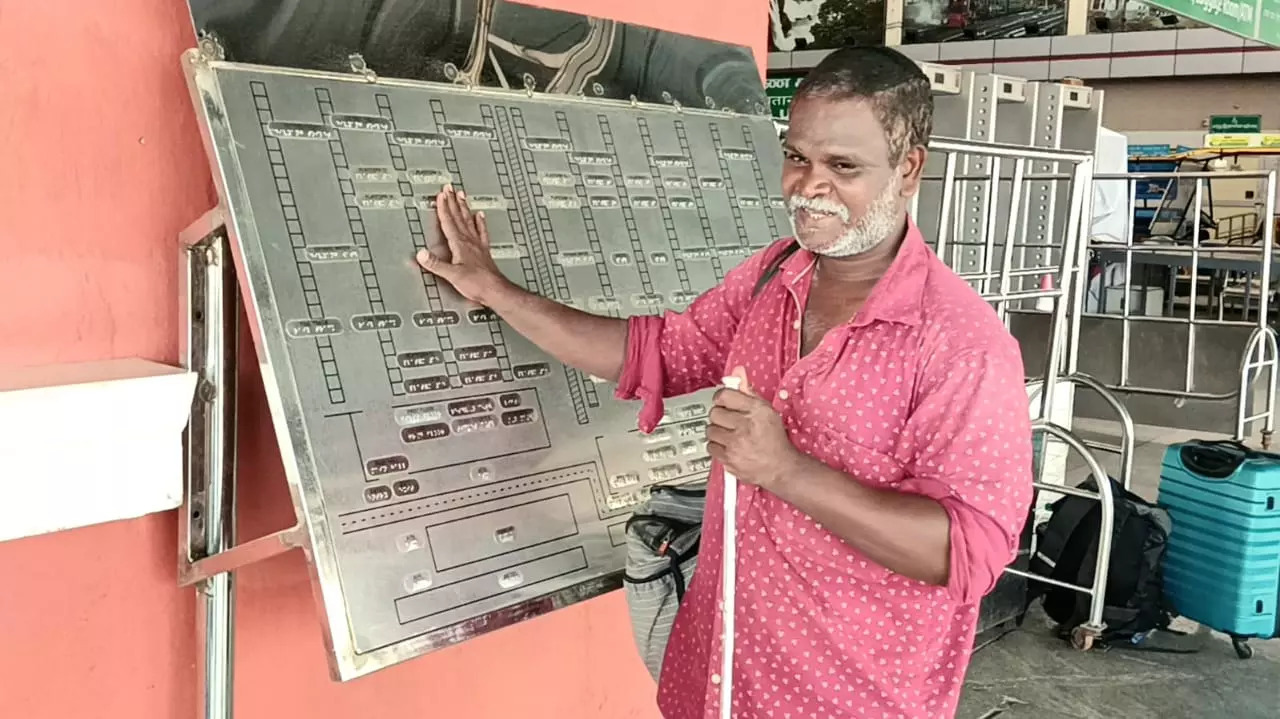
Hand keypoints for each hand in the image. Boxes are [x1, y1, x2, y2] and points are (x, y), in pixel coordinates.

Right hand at [415, 186, 508, 303]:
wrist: (495, 290)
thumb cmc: (477, 283)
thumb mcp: (452, 275)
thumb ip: (435, 264)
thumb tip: (421, 254)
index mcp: (460, 244)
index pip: (449, 221)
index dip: (444, 207)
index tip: (441, 195)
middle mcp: (469, 241)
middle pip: (459, 217)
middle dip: (453, 201)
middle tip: (449, 188)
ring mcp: (478, 245)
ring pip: (469, 221)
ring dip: (464, 207)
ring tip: (462, 195)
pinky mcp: (484, 251)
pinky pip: (481, 232)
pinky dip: (480, 222)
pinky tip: (480, 215)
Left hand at [706, 367, 802, 489]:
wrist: (780, 468)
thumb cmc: (774, 439)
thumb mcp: (766, 410)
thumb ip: (748, 390)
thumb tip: (737, 371)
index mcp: (755, 410)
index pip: (724, 395)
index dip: (721, 398)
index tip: (724, 402)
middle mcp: (745, 426)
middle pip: (714, 413)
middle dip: (720, 416)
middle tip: (730, 421)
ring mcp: (735, 444)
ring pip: (710, 430)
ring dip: (718, 432)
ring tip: (731, 435)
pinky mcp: (729, 459)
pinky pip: (711, 447)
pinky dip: (718, 447)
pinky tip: (729, 446)